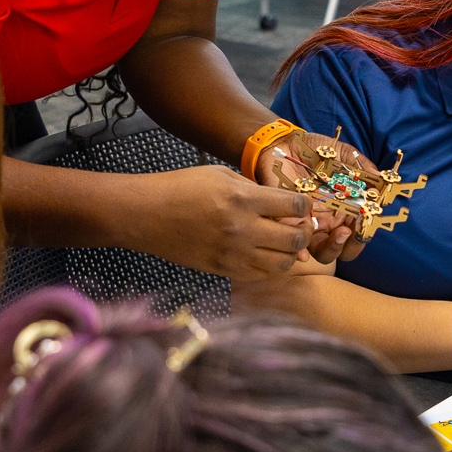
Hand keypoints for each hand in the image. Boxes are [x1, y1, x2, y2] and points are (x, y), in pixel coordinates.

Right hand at [126, 164, 311, 281]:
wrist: (146, 215)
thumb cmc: (181, 187)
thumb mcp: (221, 175)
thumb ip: (254, 189)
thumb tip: (281, 205)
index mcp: (243, 198)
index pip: (296, 207)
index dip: (304, 206)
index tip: (300, 206)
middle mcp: (242, 228)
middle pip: (295, 239)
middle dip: (303, 232)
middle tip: (297, 227)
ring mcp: (233, 253)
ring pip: (283, 264)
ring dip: (288, 253)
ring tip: (280, 243)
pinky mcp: (223, 270)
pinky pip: (261, 275)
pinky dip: (268, 266)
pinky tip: (261, 254)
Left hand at [255, 128, 381, 262]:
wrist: (286, 142)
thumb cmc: (316, 151)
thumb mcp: (341, 154)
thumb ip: (360, 166)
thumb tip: (380, 181)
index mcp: (345, 208)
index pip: (360, 232)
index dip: (365, 231)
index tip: (368, 219)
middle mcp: (329, 221)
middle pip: (342, 250)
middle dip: (349, 246)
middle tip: (349, 232)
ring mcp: (309, 223)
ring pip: (322, 252)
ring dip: (332, 249)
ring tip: (336, 234)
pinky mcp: (288, 221)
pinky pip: (294, 242)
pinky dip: (300, 250)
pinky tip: (304, 250)